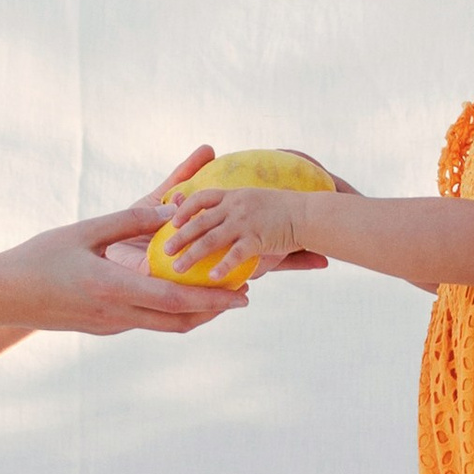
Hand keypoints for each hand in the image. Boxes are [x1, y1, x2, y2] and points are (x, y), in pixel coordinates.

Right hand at [0, 191, 242, 338]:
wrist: (5, 295)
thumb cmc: (41, 257)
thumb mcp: (85, 231)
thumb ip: (129, 221)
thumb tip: (170, 211)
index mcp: (114, 290)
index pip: (176, 300)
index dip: (214, 298)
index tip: (244, 293)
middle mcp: (117, 315)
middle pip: (179, 321)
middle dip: (215, 310)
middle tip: (244, 295)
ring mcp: (110, 326)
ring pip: (164, 325)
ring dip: (195, 312)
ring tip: (218, 292)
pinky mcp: (104, 327)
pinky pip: (146, 321)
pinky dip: (170, 310)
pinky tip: (177, 292)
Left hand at [152, 181, 310, 283]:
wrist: (308, 214)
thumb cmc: (285, 209)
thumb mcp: (256, 199)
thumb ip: (238, 208)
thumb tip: (223, 217)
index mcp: (234, 195)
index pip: (201, 197)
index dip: (184, 208)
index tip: (172, 221)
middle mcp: (235, 206)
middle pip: (199, 221)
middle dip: (179, 236)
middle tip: (164, 250)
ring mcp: (245, 222)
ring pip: (211, 239)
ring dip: (192, 255)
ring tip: (178, 268)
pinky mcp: (257, 238)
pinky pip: (235, 255)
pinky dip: (223, 266)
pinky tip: (212, 278)